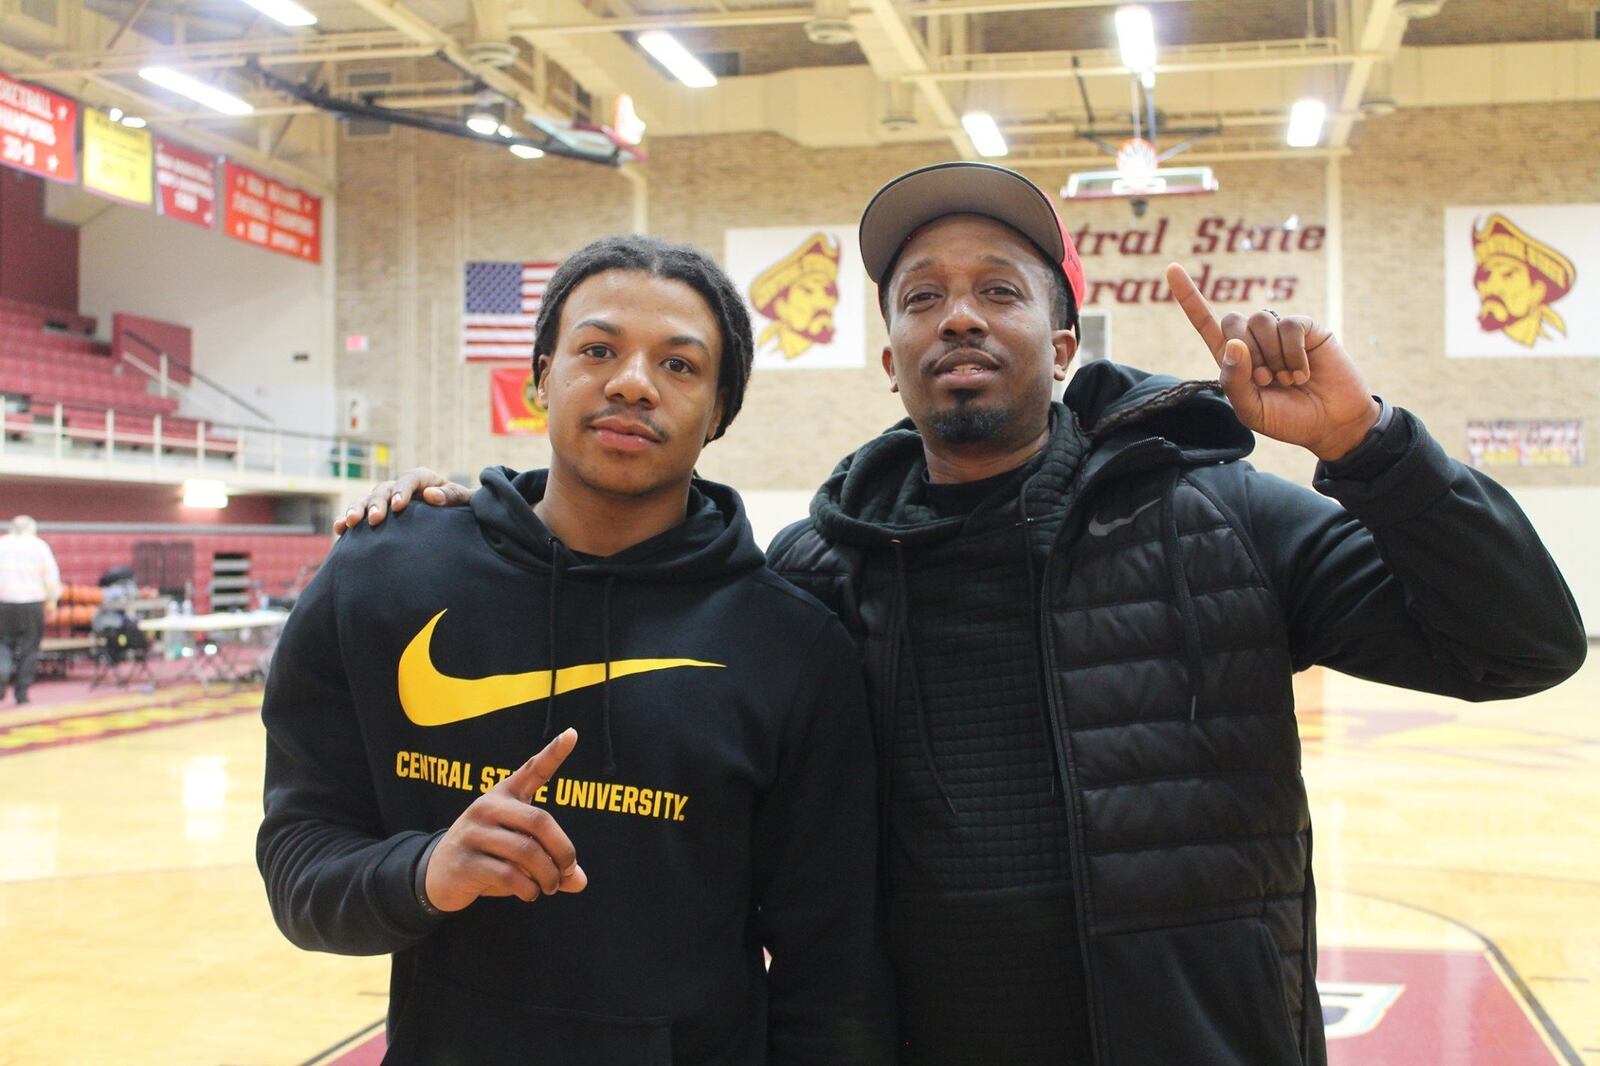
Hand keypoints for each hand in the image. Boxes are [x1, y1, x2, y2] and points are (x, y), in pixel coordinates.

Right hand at [332, 467, 472, 534]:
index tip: (398, 506)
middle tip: (375, 520)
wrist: (454, 526)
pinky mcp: (377, 516)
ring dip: (357, 510)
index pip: (410, 478)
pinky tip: (339, 530)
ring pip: (366, 500)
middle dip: (377, 503)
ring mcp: (386, 501)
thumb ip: (452, 496)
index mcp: (424, 479)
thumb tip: (431, 494)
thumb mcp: (464, 502)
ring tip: (350, 523)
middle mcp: (401, 487)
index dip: (402, 490)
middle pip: (384, 489)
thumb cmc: (462, 512)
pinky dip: (347, 521)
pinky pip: (358, 515)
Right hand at [423, 728, 587, 911]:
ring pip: (526, 852)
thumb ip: (550, 861)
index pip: (532, 770)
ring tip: (549, 887)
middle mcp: (488, 807)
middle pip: (540, 822)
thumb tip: (579, 882)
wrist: (437, 875)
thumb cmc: (489, 856)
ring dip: (547, 876)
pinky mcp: (465, 861)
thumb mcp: (519, 852)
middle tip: (567, 871)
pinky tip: (529, 893)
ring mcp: (473, 833)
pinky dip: (527, 889)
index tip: (573, 734)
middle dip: (562, 851)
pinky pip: (509, 875)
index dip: (553, 753)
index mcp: (504, 795)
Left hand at [1165, 263, 1380, 461]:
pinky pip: (1289, 325)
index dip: (1189, 297)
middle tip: (1265, 380)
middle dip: (1245, 351)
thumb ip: (1235, 381)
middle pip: (1231, 319)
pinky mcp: (1306, 328)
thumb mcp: (1251, 409)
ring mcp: (1280, 331)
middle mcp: (1254, 340)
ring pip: (1260, 320)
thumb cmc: (1288, 419)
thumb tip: (1233, 343)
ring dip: (1271, 356)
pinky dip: (1293, 353)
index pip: (1206, 323)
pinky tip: (1304, 372)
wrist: (1331, 424)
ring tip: (1287, 379)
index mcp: (1233, 358)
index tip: (1171, 269)